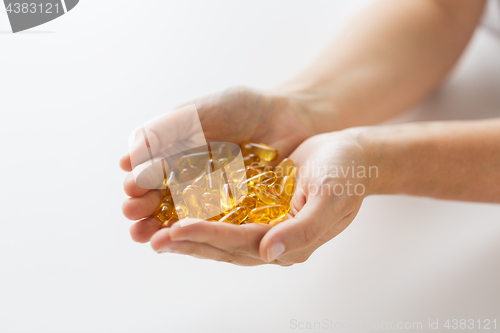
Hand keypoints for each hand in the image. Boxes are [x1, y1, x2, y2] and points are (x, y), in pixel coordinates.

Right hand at [120, 87, 314, 242]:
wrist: (288, 117)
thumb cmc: (242, 109)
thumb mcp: (199, 112)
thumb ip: (164, 131)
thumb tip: (127, 162)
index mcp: (174, 154)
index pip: (147, 174)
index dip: (137, 183)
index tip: (132, 188)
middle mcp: (187, 179)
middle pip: (158, 199)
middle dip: (142, 209)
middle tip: (134, 213)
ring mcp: (210, 198)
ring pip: (179, 217)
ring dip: (160, 228)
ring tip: (147, 236)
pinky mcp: (234, 212)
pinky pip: (212, 225)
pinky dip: (196, 233)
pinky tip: (183, 239)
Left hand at [148, 129, 373, 265]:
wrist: (353, 156)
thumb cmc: (346, 174)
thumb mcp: (330, 198)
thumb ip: (304, 229)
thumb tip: (268, 253)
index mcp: (291, 242)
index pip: (242, 243)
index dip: (209, 237)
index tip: (176, 229)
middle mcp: (274, 241)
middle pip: (225, 246)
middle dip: (189, 242)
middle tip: (152, 238)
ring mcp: (266, 227)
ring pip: (221, 238)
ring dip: (189, 236)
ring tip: (156, 233)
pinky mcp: (260, 211)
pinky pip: (226, 219)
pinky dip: (201, 219)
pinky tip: (178, 214)